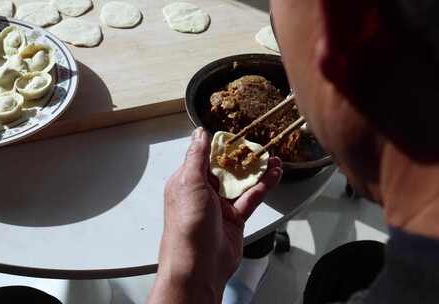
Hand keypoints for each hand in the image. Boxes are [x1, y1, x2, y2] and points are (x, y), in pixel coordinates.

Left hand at [149, 127, 282, 302]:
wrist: (198, 266)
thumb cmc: (187, 226)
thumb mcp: (189, 183)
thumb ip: (196, 156)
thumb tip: (198, 133)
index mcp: (186, 181)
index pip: (204, 157)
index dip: (221, 146)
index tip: (238, 134)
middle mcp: (202, 192)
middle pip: (225, 168)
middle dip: (243, 157)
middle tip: (260, 145)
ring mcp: (219, 206)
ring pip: (241, 182)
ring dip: (257, 170)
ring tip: (273, 157)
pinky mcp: (234, 219)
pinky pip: (251, 198)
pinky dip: (263, 186)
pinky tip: (274, 175)